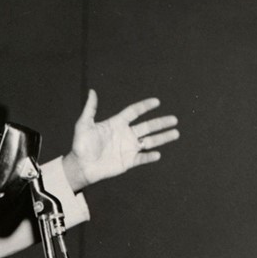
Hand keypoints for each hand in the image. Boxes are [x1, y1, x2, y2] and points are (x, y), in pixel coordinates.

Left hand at [63, 89, 179, 190]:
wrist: (81, 166)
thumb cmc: (81, 145)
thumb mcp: (84, 125)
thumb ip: (90, 109)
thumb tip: (92, 91)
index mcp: (117, 123)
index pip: (134, 112)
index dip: (145, 106)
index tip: (156, 102)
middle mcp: (125, 134)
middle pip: (147, 126)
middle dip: (161, 123)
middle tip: (174, 119)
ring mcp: (128, 148)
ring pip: (149, 141)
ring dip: (162, 137)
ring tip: (176, 133)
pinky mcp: (127, 161)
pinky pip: (142, 158)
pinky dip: (149, 157)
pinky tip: (157, 154)